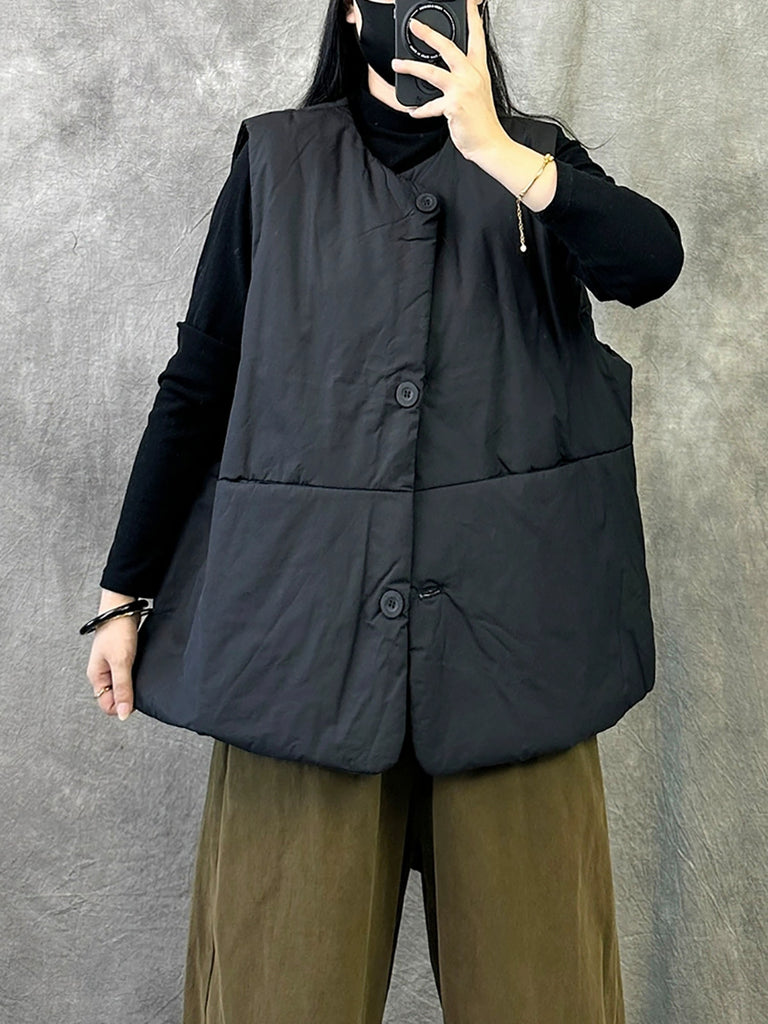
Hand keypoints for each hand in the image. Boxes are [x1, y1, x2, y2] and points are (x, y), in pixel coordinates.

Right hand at [86, 611, 138, 720]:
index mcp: (96, 677)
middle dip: (130, 693)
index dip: (123, 704)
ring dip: (134, 682)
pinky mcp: (122, 657)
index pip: (107, 705)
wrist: (122, 606)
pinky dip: (137, 672)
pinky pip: (129, 672)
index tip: (135, 693)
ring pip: (124, 684)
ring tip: (141, 670)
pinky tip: (143, 665)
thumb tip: (123, 715)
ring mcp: (112, 665)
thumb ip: (122, 688)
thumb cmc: (117, 630)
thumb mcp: (121, 662)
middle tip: (140, 679)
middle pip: (116, 696)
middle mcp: (102, 673)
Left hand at [390, 0, 504, 160]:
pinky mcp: (453, 106)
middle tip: (414, 26)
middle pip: (448, 47)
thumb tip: (447, 72)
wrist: (489, 143)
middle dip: (429, 34)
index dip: (472, 18)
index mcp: (479, 70)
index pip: (476, 37)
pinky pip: (430, 106)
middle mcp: (471, 75)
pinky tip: (413, 111)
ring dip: (410, 67)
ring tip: (397, 64)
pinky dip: (420, 110)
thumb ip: (465, 78)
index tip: (467, 3)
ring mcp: (462, 90)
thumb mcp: (478, 92)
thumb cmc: (482, 121)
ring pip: (431, 72)